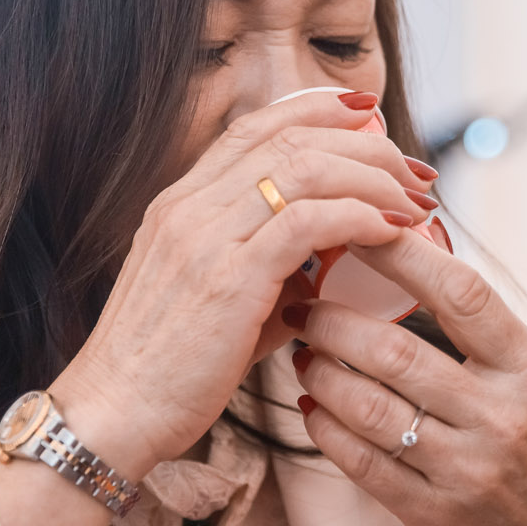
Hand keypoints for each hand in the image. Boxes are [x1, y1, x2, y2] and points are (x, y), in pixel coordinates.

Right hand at [53, 90, 436, 479]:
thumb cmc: (166, 372)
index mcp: (180, 203)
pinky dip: (361, 216)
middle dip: (367, 144)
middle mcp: (189, 206)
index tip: (371, 118)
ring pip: (306, 167)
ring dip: (374, 178)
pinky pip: (309, 222)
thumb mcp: (215, 303)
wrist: (111, 415)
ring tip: (415, 203)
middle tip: (415, 172)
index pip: (256, 126)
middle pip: (292, 137)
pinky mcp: (227, 277)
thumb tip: (323, 272)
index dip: (320, 110)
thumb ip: (269, 276)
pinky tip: (392, 233)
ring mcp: (204, 236)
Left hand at [286, 231, 526, 525]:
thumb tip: (410, 258)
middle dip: (333, 321)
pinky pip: (360, 461)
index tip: (358, 228)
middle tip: (304, 306)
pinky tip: (312, 405)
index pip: (461, 294)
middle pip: (395, 352)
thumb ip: (482, 332)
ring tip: (304, 352)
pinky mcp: (433, 513)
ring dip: (320, 372)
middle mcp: (501, 417)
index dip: (404, 255)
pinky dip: (325, 427)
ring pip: (366, 406)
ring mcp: (465, 470)